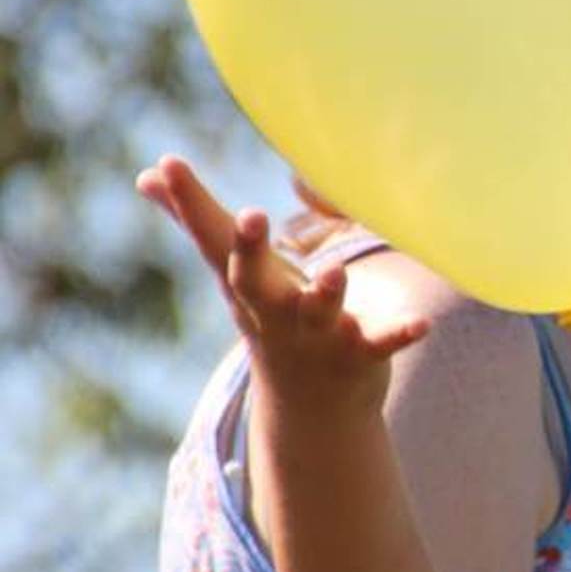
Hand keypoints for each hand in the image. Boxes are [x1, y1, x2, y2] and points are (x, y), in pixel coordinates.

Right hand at [137, 155, 427, 422]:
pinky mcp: (360, 355)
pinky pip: (380, 344)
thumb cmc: (271, 318)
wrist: (310, 407)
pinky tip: (422, 322)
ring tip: (333, 269)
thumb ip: (197, 221)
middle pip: (253, 281)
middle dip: (249, 249)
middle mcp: (276, 311)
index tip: (170, 163)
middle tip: (250, 213)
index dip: (191, 201)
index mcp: (247, 285)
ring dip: (325, 293)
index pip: (214, 240)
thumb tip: (147, 174)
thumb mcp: (233, 275)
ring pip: (319, 312)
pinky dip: (398, 334)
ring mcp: (317, 335)